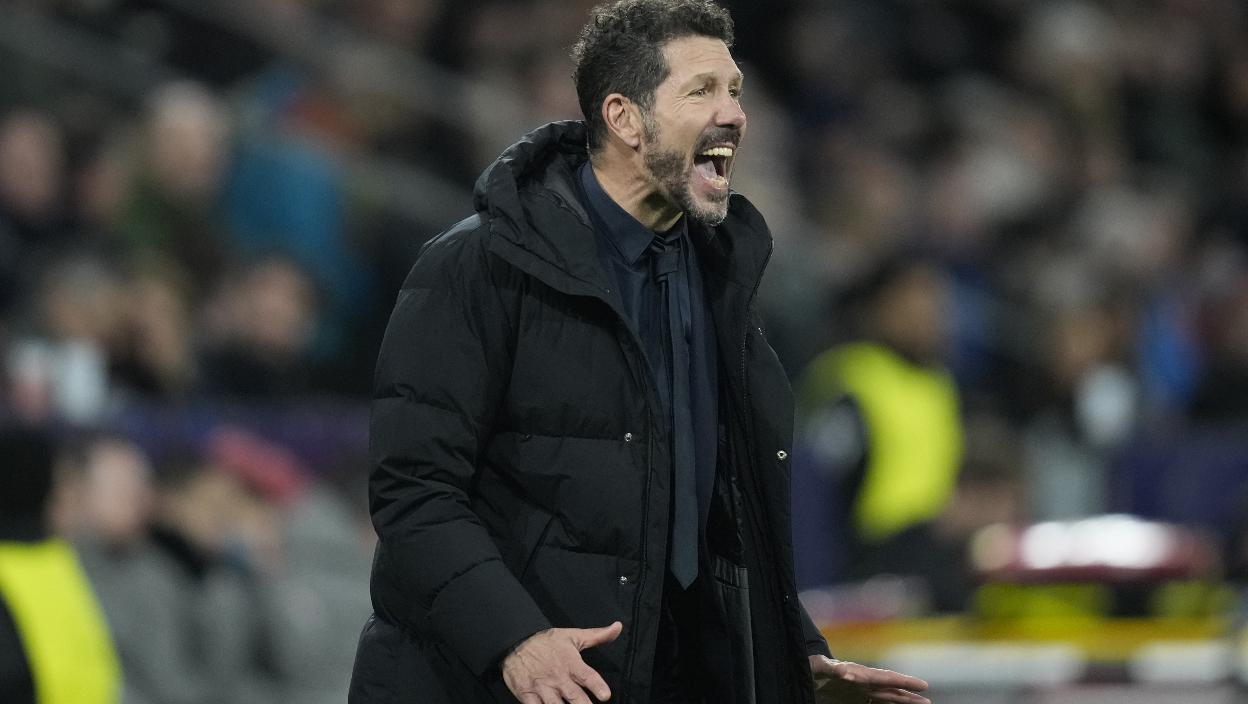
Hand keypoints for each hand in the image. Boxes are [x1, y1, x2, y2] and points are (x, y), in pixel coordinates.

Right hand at [502, 621, 622, 702]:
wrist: (515, 641)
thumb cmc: (547, 641)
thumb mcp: (573, 636)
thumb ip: (597, 636)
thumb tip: (618, 627)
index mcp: (571, 663)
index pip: (587, 676)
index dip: (597, 686)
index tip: (605, 696)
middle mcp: (558, 677)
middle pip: (575, 697)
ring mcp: (542, 687)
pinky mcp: (527, 695)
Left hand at [810, 655, 930, 703]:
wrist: (806, 674)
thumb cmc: (811, 667)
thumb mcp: (817, 666)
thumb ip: (829, 667)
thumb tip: (845, 671)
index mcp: (858, 673)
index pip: (885, 678)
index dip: (904, 681)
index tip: (922, 684)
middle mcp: (864, 683)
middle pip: (891, 690)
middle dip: (909, 695)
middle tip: (928, 700)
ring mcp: (861, 692)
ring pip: (887, 698)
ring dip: (904, 702)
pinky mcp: (856, 700)